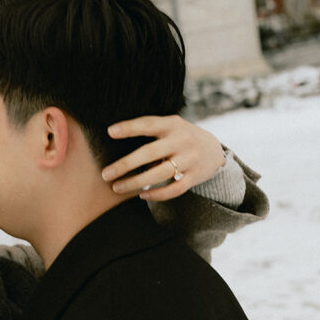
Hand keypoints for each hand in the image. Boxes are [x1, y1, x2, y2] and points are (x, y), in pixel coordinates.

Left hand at [100, 115, 224, 200]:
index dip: (130, 127)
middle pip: (150, 153)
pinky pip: (174, 189)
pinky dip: (157, 194)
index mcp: (172, 125)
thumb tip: (113, 135)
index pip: (148, 124)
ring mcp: (189, 159)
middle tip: (105, 174)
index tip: (110, 132)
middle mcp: (182, 141)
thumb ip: (150, 130)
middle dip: (126, 164)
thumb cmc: (179, 137)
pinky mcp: (194, 177)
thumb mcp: (169, 126)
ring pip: (160, 173)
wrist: (214, 150)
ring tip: (116, 187)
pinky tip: (141, 195)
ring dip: (136, 182)